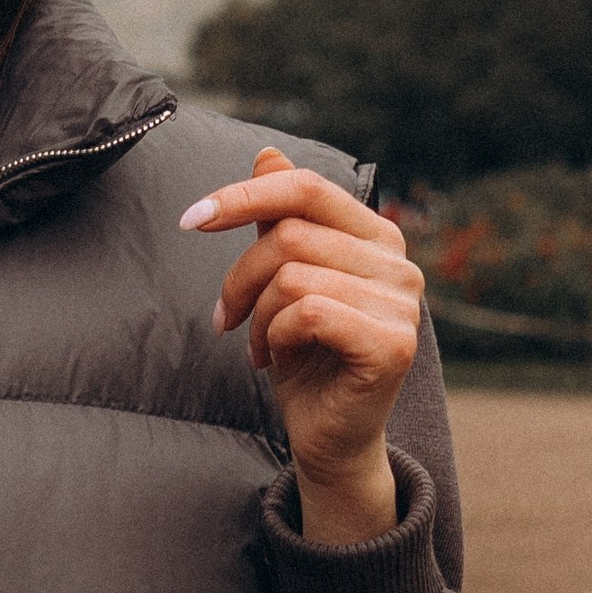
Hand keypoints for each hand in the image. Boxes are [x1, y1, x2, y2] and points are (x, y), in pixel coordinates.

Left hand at [181, 147, 421, 547]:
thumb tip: (269, 154)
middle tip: (227, 320)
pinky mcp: (392, 344)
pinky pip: (307, 312)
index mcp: (377, 236)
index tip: (189, 219)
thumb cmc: (303, 357)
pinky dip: (274, 336)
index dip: (243, 195)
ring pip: (293, 276)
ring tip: (258, 345)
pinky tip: (276, 359)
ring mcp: (402, 305)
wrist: (327, 438)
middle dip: (240, 278)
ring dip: (256, 316)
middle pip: (290, 234)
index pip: (307, 188)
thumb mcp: (281, 281)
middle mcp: (399, 263)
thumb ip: (280, 220)